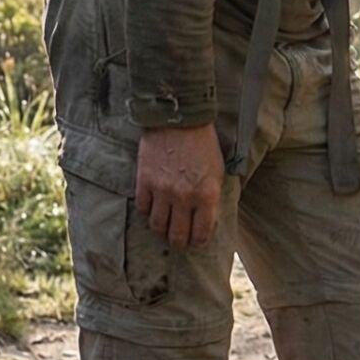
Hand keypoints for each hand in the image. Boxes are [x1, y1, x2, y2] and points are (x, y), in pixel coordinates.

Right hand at [136, 123, 222, 247]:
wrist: (179, 119)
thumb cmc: (203, 144)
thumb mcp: (217, 171)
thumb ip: (211, 197)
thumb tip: (206, 219)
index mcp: (207, 194)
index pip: (201, 233)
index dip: (199, 240)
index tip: (196, 238)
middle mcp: (184, 197)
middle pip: (177, 236)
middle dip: (179, 240)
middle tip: (178, 237)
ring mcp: (162, 190)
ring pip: (157, 225)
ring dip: (162, 227)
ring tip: (165, 223)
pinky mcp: (144, 181)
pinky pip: (143, 208)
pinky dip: (148, 209)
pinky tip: (154, 204)